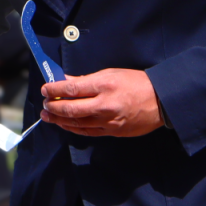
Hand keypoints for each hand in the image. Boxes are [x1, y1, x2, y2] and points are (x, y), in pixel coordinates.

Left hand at [39, 69, 163, 137]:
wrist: (161, 101)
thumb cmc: (137, 83)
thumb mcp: (111, 73)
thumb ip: (87, 80)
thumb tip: (66, 81)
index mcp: (104, 85)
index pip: (71, 88)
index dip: (54, 89)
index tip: (46, 89)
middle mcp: (104, 105)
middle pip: (70, 109)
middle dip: (53, 107)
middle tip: (44, 104)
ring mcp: (108, 121)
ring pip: (76, 123)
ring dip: (59, 120)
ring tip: (48, 116)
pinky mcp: (112, 131)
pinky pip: (87, 131)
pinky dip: (73, 128)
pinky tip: (65, 124)